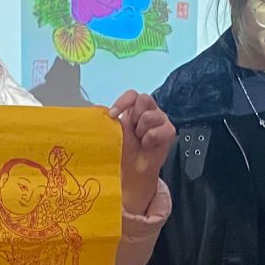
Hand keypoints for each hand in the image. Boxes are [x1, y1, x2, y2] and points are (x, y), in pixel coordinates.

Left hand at [108, 91, 173, 211]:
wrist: (133, 169)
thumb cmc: (123, 149)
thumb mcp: (112, 133)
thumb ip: (106, 120)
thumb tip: (94, 109)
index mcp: (134, 108)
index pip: (132, 94)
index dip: (123, 102)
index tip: (113, 115)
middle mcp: (149, 110)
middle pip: (144, 99)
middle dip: (134, 117)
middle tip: (132, 131)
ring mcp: (161, 119)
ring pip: (150, 115)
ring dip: (141, 130)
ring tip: (140, 140)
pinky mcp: (169, 131)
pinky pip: (160, 129)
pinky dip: (150, 138)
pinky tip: (147, 145)